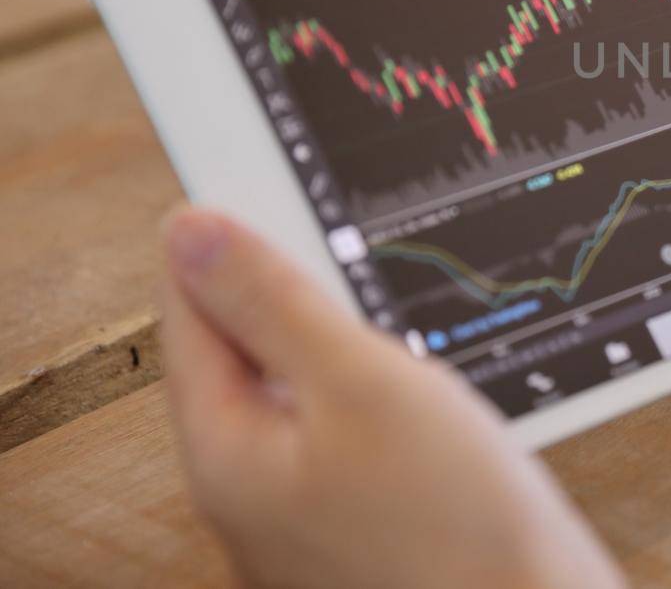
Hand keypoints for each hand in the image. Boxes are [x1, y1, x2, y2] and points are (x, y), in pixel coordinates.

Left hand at [161, 208, 624, 588]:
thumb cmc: (452, 524)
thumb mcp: (361, 383)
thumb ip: (273, 303)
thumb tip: (192, 229)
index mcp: (227, 448)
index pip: (190, 309)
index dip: (227, 234)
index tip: (267, 174)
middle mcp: (255, 481)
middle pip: (249, 344)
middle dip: (298, 284)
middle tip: (356, 242)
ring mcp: (310, 501)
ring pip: (309, 381)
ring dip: (349, 334)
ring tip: (403, 311)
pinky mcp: (366, 509)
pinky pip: (353, 420)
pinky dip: (383, 382)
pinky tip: (432, 375)